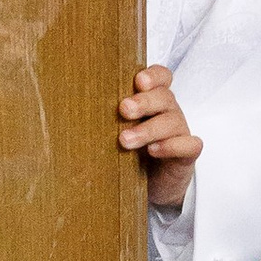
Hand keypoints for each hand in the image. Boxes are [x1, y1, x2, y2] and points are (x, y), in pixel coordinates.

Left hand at [118, 63, 201, 209]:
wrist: (154, 184)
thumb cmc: (132, 151)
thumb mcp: (118, 129)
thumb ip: (108, 116)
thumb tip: (70, 106)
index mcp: (153, 100)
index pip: (162, 77)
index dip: (154, 76)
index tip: (138, 81)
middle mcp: (168, 111)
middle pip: (164, 97)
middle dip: (143, 102)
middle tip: (124, 109)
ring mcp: (180, 131)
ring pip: (172, 121)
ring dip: (148, 129)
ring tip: (125, 140)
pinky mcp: (187, 154)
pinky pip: (189, 145)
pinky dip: (172, 146)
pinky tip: (153, 151)